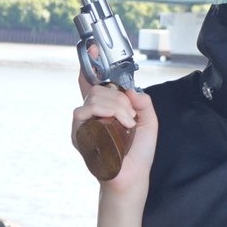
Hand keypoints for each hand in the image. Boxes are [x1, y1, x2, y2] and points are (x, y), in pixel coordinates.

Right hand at [73, 72, 158, 193]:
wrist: (132, 177)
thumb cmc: (137, 153)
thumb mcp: (148, 122)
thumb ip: (144, 102)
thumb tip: (130, 90)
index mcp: (106, 109)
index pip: (92, 83)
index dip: (90, 66)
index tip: (93, 50)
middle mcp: (92, 114)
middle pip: (97, 88)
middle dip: (119, 98)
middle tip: (131, 115)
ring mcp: (83, 124)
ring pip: (94, 98)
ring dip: (116, 107)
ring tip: (127, 124)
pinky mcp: (78, 134)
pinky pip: (83, 112)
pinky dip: (105, 114)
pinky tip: (117, 125)